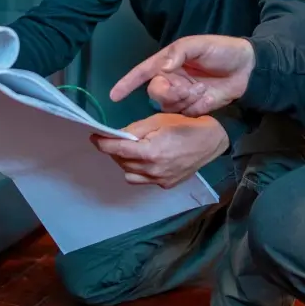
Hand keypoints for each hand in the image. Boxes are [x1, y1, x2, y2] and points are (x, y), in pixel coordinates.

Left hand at [91, 113, 228, 188]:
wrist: (210, 141)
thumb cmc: (184, 125)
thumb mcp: (158, 120)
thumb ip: (135, 129)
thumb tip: (118, 135)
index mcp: (150, 152)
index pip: (118, 149)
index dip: (103, 143)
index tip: (94, 137)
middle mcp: (152, 170)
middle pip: (122, 162)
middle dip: (115, 150)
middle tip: (116, 139)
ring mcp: (159, 180)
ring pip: (129, 174)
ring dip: (125, 162)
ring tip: (132, 150)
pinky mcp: (165, 185)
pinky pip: (143, 180)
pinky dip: (138, 170)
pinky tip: (145, 159)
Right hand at [109, 35, 255, 116]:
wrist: (247, 68)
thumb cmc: (221, 50)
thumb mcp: (199, 45)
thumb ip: (179, 53)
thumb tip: (163, 67)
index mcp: (168, 62)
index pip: (142, 72)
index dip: (127, 83)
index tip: (113, 95)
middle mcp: (171, 79)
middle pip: (155, 92)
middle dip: (169, 93)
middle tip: (187, 88)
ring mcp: (181, 96)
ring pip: (169, 106)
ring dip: (185, 99)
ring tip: (202, 89)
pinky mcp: (193, 109)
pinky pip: (184, 114)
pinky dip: (194, 106)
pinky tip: (207, 96)